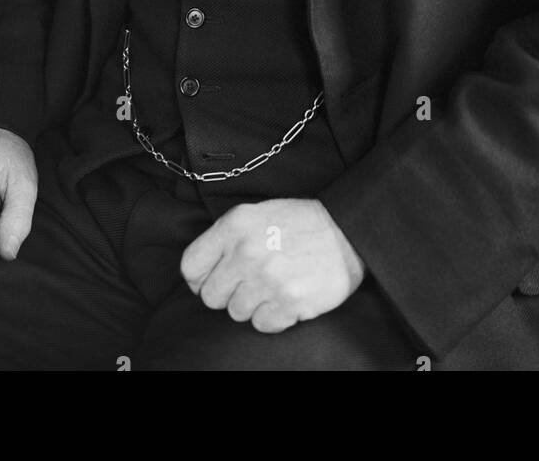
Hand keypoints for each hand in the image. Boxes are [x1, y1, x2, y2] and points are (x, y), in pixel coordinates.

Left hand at [180, 198, 364, 332]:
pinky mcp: (288, 302)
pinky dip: (274, 316)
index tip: (216, 279)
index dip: (200, 278)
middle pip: (211, 296)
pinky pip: (262, 325)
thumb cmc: (300, 222)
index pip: (190, 266)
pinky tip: (287, 297)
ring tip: (274, 285)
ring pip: (236, 313)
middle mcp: (246, 252)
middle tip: (251, 282)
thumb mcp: (257, 213)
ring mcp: (267, 278)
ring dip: (253, 304)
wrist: (348, 230)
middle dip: (228, 293)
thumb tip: (201, 272)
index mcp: (235, 225)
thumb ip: (227, 238)